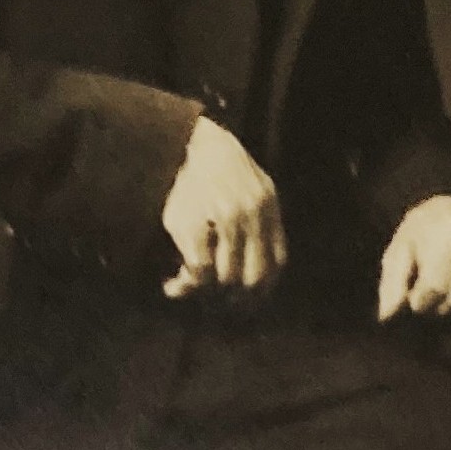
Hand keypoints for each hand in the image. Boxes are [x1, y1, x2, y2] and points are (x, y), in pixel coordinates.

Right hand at [161, 116, 286, 297]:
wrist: (190, 143)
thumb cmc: (222, 169)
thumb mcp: (256, 187)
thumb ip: (263, 223)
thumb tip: (259, 272)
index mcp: (268, 207)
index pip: (276, 263)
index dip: (263, 291)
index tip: (247, 303)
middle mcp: (250, 215)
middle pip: (252, 277)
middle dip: (237, 300)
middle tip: (219, 306)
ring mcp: (222, 220)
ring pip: (225, 277)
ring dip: (208, 294)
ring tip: (191, 293)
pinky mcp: (191, 224)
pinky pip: (198, 269)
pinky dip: (187, 285)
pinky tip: (174, 285)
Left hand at [377, 195, 450, 320]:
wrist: (450, 208)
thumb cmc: (421, 234)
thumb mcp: (398, 252)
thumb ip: (393, 284)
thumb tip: (389, 316)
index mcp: (449, 228)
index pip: (437, 287)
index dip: (423, 303)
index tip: (418, 301)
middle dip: (446, 304)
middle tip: (438, 299)